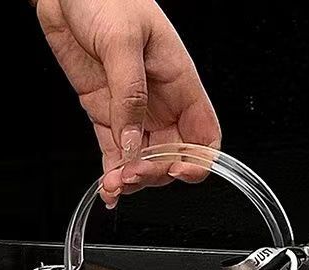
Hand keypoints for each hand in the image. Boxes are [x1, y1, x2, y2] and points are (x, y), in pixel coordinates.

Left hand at [34, 0, 220, 207]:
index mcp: (179, 81)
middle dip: (155, 173)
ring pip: (142, 161)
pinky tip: (108, 189)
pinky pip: (114, 154)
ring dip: (130, 180)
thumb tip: (133, 142)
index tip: (178, 171)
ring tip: (113, 185)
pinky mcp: (105, 114)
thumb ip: (129, 95)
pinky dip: (111, 174)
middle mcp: (160, 102)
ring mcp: (132, 111)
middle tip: (131, 176)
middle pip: (171, 156)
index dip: (198, 160)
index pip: (204, 134)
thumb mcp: (123, 42)